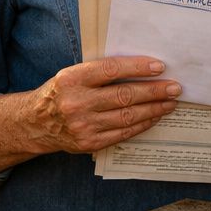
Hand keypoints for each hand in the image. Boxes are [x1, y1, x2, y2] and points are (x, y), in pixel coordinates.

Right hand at [27, 56, 179, 153]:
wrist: (35, 124)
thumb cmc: (62, 92)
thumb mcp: (72, 74)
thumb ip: (100, 71)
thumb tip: (143, 67)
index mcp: (71, 80)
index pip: (111, 70)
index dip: (137, 67)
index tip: (160, 67)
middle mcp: (76, 103)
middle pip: (124, 95)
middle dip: (154, 91)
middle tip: (175, 87)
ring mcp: (83, 126)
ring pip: (127, 116)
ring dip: (154, 108)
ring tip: (171, 102)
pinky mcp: (89, 143)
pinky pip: (123, 132)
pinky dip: (143, 124)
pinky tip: (155, 116)